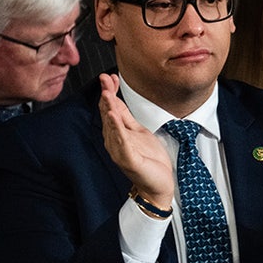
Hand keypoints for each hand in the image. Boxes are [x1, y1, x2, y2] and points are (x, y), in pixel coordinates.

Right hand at [98, 74, 174, 207]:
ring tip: (106, 93)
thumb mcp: (138, 132)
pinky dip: (116, 128)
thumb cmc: (149, 161)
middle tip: (104, 78)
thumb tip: (115, 97)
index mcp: (117, 134)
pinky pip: (121, 142)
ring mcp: (120, 151)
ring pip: (112, 126)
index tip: (110, 76)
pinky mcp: (128, 159)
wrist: (159, 185)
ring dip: (109, 109)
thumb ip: (126, 116)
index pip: (110, 109)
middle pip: (108, 114)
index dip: (110, 92)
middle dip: (106, 95)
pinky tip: (113, 116)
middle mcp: (114, 141)